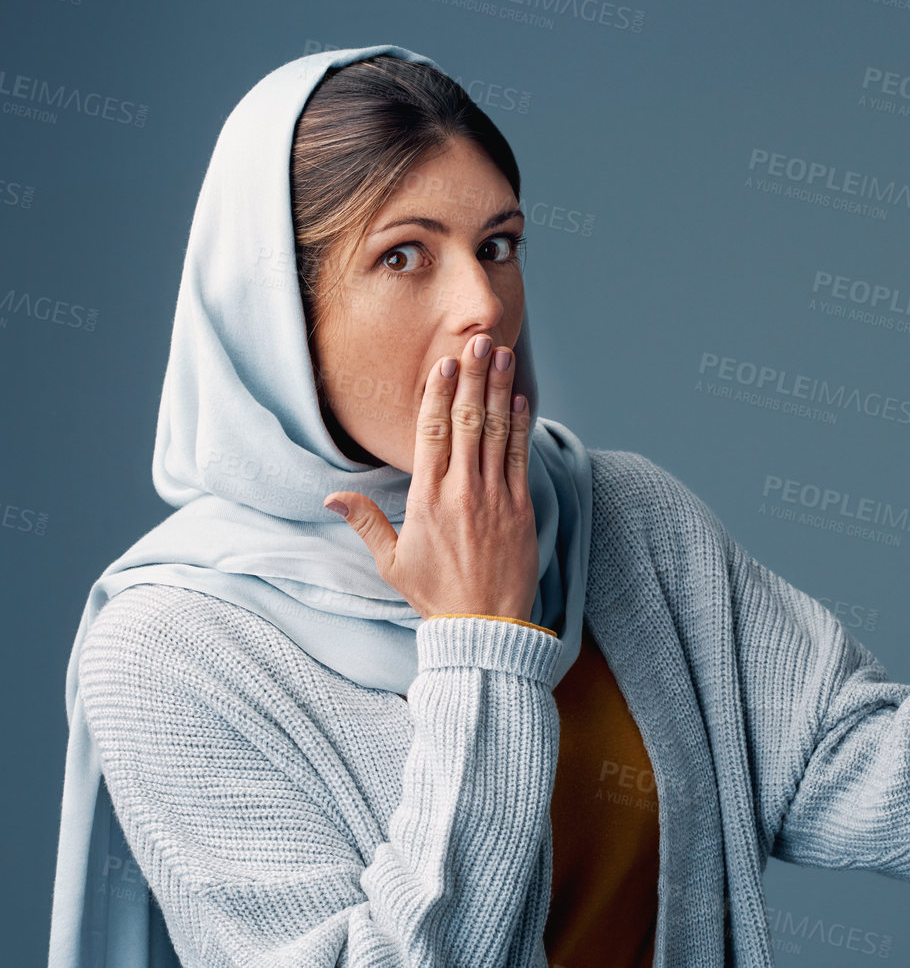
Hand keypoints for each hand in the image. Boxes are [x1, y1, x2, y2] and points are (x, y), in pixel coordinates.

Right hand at [323, 334, 538, 620]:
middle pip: (467, 423)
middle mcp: (461, 491)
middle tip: (477, 341)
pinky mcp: (520, 507)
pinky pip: (520, 457)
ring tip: (501, 355)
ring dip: (498, 390)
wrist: (483, 627)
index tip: (444, 363)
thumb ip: (364, 522)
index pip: (432, 434)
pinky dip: (520, 425)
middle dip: (472, 379)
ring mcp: (494, 497)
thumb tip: (330, 497)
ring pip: (496, 433)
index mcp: (426, 500)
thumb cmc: (435, 595)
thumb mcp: (391, 561)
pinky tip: (519, 398)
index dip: (438, 395)